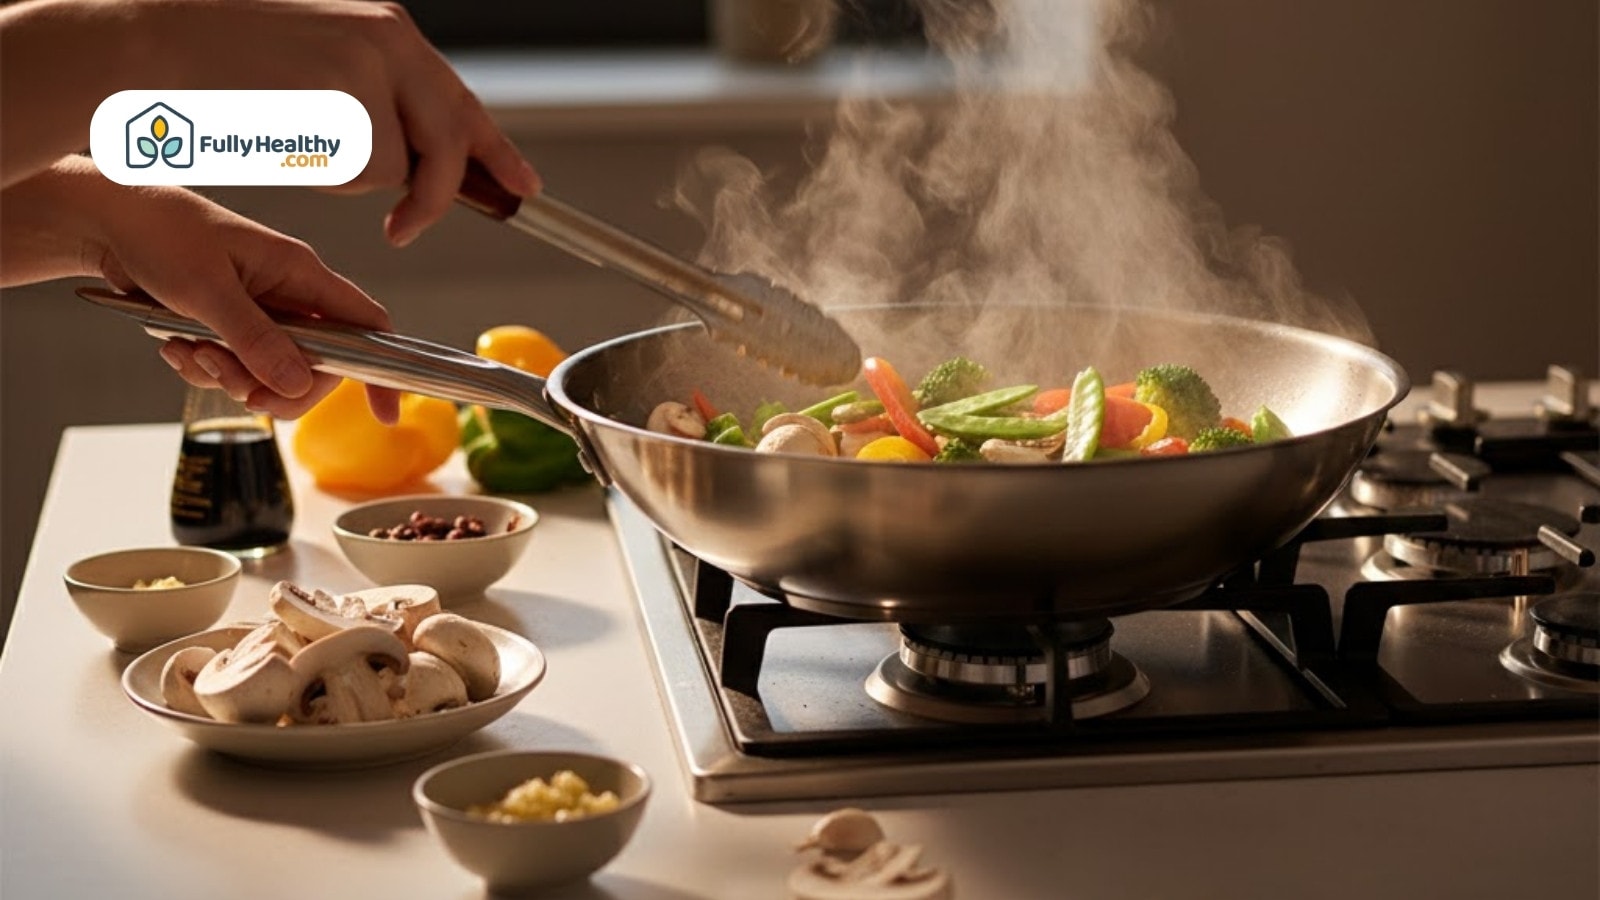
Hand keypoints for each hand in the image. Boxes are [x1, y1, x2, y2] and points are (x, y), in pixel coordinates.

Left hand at [0, 156, 400, 420]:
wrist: (110, 221)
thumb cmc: (162, 235)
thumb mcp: (208, 291)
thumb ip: (256, 339)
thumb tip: (299, 384)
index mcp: (301, 274)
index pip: (367, 326)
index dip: (382, 370)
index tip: (385, 414)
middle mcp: (291, 296)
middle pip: (317, 366)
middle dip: (277, 386)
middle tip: (238, 390)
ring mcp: (262, 313)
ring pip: (271, 374)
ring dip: (229, 376)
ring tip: (187, 350)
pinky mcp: (233, 326)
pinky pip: (236, 369)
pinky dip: (206, 368)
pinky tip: (175, 346)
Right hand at [139, 0, 538, 245]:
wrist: (152, 43)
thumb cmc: (225, 67)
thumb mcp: (322, 67)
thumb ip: (380, 100)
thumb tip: (428, 158)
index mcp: (389, 29)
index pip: (459, 100)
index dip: (494, 150)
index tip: (525, 186)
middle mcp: (393, 38)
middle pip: (450, 141)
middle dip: (433, 194)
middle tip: (402, 230)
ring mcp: (373, 64)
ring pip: (397, 167)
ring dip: (348, 176)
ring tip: (291, 134)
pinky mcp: (349, 95)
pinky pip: (362, 172)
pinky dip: (324, 174)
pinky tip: (283, 136)